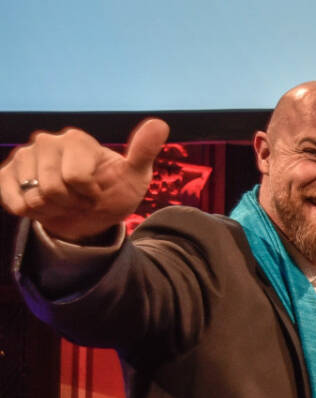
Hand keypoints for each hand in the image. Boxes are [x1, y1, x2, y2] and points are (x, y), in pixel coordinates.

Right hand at [0, 118, 168, 241]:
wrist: (91, 214)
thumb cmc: (113, 191)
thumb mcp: (135, 177)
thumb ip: (142, 152)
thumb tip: (160, 124)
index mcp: (76, 139)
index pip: (76, 179)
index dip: (89, 195)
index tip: (96, 191)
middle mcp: (46, 142)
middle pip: (52, 189)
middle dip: (70, 203)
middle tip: (79, 198)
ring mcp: (23, 157)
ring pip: (33, 198)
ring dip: (52, 209)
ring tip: (63, 201)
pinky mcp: (7, 174)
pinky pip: (11, 200)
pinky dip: (28, 211)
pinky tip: (40, 204)